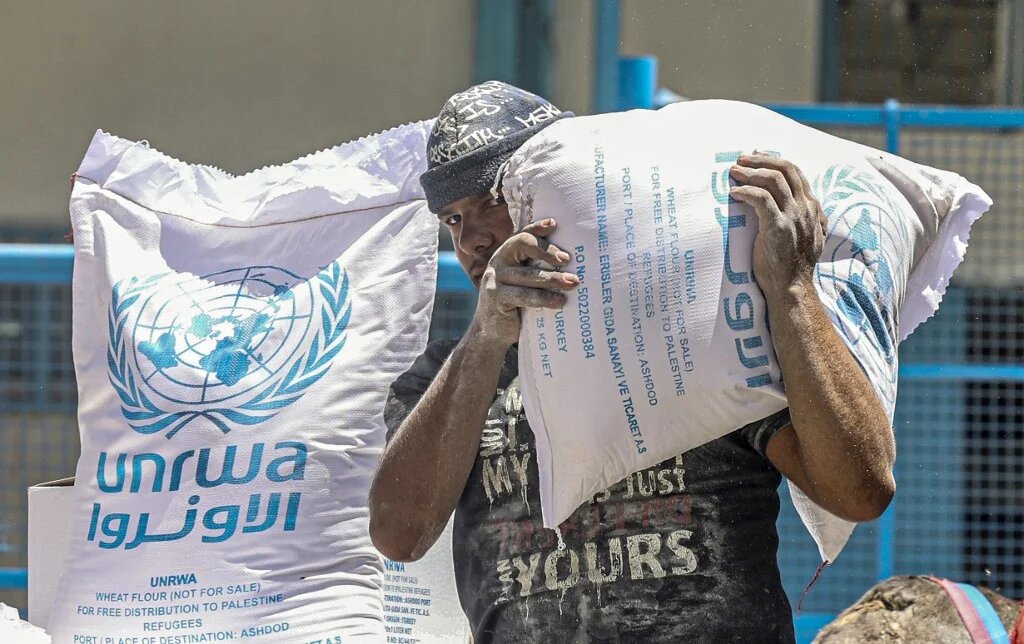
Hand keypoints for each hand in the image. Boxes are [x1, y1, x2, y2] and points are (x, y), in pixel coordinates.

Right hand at [472, 218, 578, 347]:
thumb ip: (536, 269)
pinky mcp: (495, 297)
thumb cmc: (515, 303)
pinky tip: (559, 302)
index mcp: (507, 253)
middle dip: (547, 250)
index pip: (523, 234)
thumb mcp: (523, 283)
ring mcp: (494, 279)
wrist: (491, 331)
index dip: (537, 228)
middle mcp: (498, 261)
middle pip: (523, 245)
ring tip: (573, 283)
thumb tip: (572, 264)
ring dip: (553, 278)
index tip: (554, 225)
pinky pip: (523, 295)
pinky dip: (544, 298)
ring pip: (528, 274)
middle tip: (567, 260)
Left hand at [728, 153, 826, 302]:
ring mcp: (793, 217)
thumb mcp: (808, 238)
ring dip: (751, 172)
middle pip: (786, 169)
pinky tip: (734, 193)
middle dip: (762, 160)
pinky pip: (761, 199)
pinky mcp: (778, 227)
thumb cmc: (793, 267)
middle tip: (742, 159)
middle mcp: (805, 208)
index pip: (796, 173)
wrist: (792, 289)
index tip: (756, 157)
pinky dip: (746, 191)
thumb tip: (799, 207)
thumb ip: (807, 220)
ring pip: (773, 180)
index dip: (775, 161)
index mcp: (812, 209)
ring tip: (734, 172)